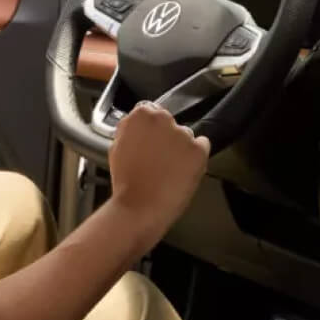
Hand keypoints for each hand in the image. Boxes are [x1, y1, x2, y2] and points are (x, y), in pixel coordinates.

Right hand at [108, 102, 210, 239]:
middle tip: (159, 158)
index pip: (151, 112)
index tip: (150, 142)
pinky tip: (184, 170)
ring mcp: (183, 134)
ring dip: (180, 148)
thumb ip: (130, 129)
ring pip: (186, 137)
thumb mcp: (117, 146)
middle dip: (166, 137)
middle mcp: (164, 119)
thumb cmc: (126, 181)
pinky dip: (196, 157)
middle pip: (169, 123)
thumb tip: (138, 126)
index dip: (150, 130)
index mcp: (142, 114)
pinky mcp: (199, 149)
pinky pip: (203, 147)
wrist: (139, 207)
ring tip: (169, 170)